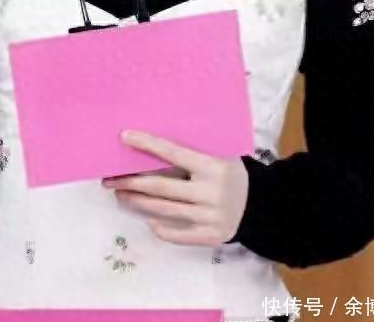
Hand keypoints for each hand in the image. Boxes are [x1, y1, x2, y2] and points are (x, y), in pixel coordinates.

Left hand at [101, 130, 248, 246]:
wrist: (263, 205)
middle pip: (161, 187)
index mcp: (211, 167)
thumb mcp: (219, 158)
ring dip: (138, 203)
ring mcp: (209, 216)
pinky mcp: (210, 236)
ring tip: (121, 196)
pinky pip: (178, 234)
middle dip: (132, 183)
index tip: (124, 137)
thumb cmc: (233, 175)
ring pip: (164, 210)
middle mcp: (208, 192)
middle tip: (110, 179)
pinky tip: (147, 219)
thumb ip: (192, 157)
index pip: (173, 152)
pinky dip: (160, 228)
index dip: (147, 144)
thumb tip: (153, 150)